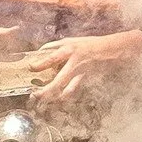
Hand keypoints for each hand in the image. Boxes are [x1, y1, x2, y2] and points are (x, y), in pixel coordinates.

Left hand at [25, 31, 141, 105]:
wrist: (111, 49)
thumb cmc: (90, 44)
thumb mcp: (72, 40)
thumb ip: (55, 46)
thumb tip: (40, 51)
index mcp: (69, 49)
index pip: (51, 58)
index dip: (39, 64)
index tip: (30, 68)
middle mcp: (74, 62)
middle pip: (58, 80)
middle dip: (46, 90)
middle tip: (35, 94)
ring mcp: (82, 72)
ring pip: (67, 89)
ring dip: (56, 97)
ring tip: (45, 101)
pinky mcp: (87, 78)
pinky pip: (74, 89)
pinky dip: (66, 95)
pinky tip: (59, 99)